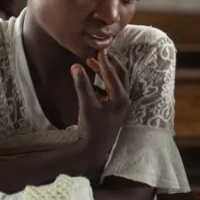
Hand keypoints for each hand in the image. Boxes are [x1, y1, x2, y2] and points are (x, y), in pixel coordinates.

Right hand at [72, 50, 129, 171]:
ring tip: (91, 63)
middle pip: (120, 75)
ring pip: (115, 83)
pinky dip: (101, 84)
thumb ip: (82, 84)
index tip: (98, 50)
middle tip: (100, 52)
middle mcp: (124, 100)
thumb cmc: (92, 128)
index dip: (104, 61)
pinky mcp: (113, 110)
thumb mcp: (86, 104)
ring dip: (105, 72)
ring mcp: (120, 105)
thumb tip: (75, 65)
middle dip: (110, 63)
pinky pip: (109, 91)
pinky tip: (90, 81)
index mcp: (121, 98)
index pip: (113, 74)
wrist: (94, 150)